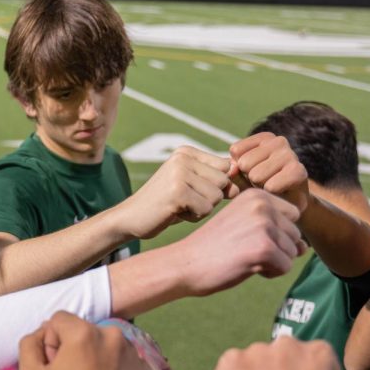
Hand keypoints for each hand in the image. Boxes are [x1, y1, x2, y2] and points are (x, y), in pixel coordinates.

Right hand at [18, 312, 148, 369]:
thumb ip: (29, 345)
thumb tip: (41, 333)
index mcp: (85, 333)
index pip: (58, 320)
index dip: (50, 343)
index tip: (53, 368)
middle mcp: (113, 336)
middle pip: (83, 332)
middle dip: (72, 349)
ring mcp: (133, 355)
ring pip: (103, 346)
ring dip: (93, 360)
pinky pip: (120, 363)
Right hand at [117, 147, 237, 238]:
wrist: (130, 218)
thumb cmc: (165, 204)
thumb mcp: (191, 186)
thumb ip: (215, 181)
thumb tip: (239, 182)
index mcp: (186, 152)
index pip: (225, 167)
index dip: (217, 185)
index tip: (192, 191)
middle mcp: (183, 158)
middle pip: (224, 182)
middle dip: (209, 198)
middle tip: (184, 201)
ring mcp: (179, 174)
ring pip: (216, 197)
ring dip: (201, 208)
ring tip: (179, 206)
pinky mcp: (177, 192)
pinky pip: (205, 209)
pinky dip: (193, 217)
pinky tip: (174, 212)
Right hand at [175, 189, 305, 295]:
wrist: (184, 264)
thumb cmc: (212, 247)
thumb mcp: (242, 225)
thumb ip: (274, 228)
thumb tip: (305, 248)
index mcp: (257, 195)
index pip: (292, 217)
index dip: (274, 232)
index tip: (245, 235)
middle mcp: (263, 205)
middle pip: (294, 235)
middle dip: (274, 248)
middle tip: (240, 249)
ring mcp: (264, 226)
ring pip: (291, 252)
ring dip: (271, 261)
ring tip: (241, 256)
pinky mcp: (264, 248)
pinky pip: (285, 267)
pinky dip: (268, 272)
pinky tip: (244, 266)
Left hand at [229, 132, 309, 213]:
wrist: (289, 202)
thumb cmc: (261, 185)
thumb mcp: (241, 176)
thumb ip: (232, 170)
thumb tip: (233, 168)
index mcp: (264, 138)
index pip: (236, 150)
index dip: (238, 168)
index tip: (251, 172)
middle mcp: (279, 141)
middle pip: (244, 163)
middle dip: (248, 178)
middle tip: (262, 182)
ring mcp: (291, 154)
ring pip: (256, 175)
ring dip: (259, 187)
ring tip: (270, 186)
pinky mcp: (299, 172)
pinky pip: (270, 186)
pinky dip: (269, 193)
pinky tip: (278, 192)